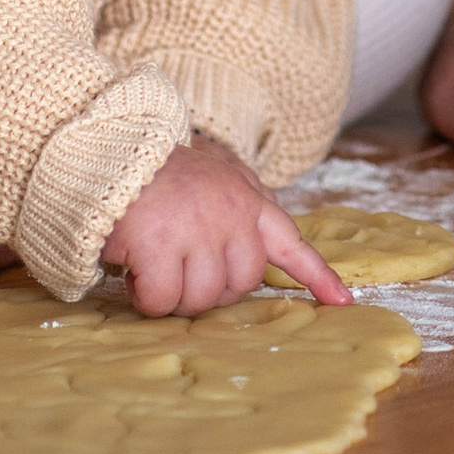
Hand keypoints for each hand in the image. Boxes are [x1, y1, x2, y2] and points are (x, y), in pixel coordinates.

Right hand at [103, 134, 350, 317]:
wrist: (110, 150)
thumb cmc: (159, 174)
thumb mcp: (214, 179)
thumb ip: (241, 210)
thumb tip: (262, 254)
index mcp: (247, 199)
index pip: (290, 242)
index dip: (317, 276)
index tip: (342, 303)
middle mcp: (230, 214)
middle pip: (240, 286)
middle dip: (209, 288)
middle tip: (179, 265)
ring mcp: (197, 230)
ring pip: (201, 300)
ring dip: (174, 295)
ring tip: (154, 262)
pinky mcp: (160, 246)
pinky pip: (162, 301)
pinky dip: (146, 297)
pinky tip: (134, 270)